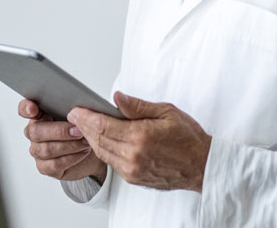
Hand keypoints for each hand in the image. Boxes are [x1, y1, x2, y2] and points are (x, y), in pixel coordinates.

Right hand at [19, 99, 107, 181]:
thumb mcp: (80, 116)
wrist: (92, 152)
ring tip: (85, 142)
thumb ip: (74, 109)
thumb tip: (78, 109)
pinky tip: (82, 152)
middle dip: (59, 131)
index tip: (33, 109)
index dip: (26, 108)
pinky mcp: (44, 167)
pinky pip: (54, 164)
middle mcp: (35, 132)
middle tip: (78, 130)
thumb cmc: (82, 130)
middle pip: (35, 132)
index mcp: (40, 115)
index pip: (24, 108)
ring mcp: (37, 150)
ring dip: (70, 145)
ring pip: (46, 149)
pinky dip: (71, 158)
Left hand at [67, 91, 211, 191]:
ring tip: (84, 126)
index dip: (86, 117)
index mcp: (140, 136)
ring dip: (91, 139)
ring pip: (102, 152)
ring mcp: (132, 169)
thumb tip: (117, 98)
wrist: (201, 166)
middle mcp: (133, 155)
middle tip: (75, 116)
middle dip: (84, 126)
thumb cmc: (188, 138)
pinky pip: (111, 162)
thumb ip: (138, 106)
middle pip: (98, 139)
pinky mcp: (133, 178)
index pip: (103, 126)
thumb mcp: (166, 112)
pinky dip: (103, 150)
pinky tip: (101, 141)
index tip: (76, 111)